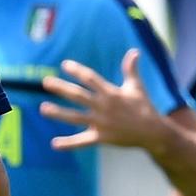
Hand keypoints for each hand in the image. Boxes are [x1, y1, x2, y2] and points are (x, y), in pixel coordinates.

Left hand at [42, 50, 167, 151]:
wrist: (153, 132)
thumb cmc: (144, 106)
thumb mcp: (137, 87)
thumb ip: (131, 69)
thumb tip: (134, 52)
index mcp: (111, 93)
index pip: (91, 78)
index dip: (77, 71)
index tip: (64, 65)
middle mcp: (104, 107)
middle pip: (78, 95)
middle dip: (61, 88)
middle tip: (45, 82)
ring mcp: (102, 123)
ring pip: (75, 118)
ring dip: (58, 113)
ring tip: (43, 108)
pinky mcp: (102, 138)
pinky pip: (83, 141)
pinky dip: (68, 144)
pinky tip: (54, 144)